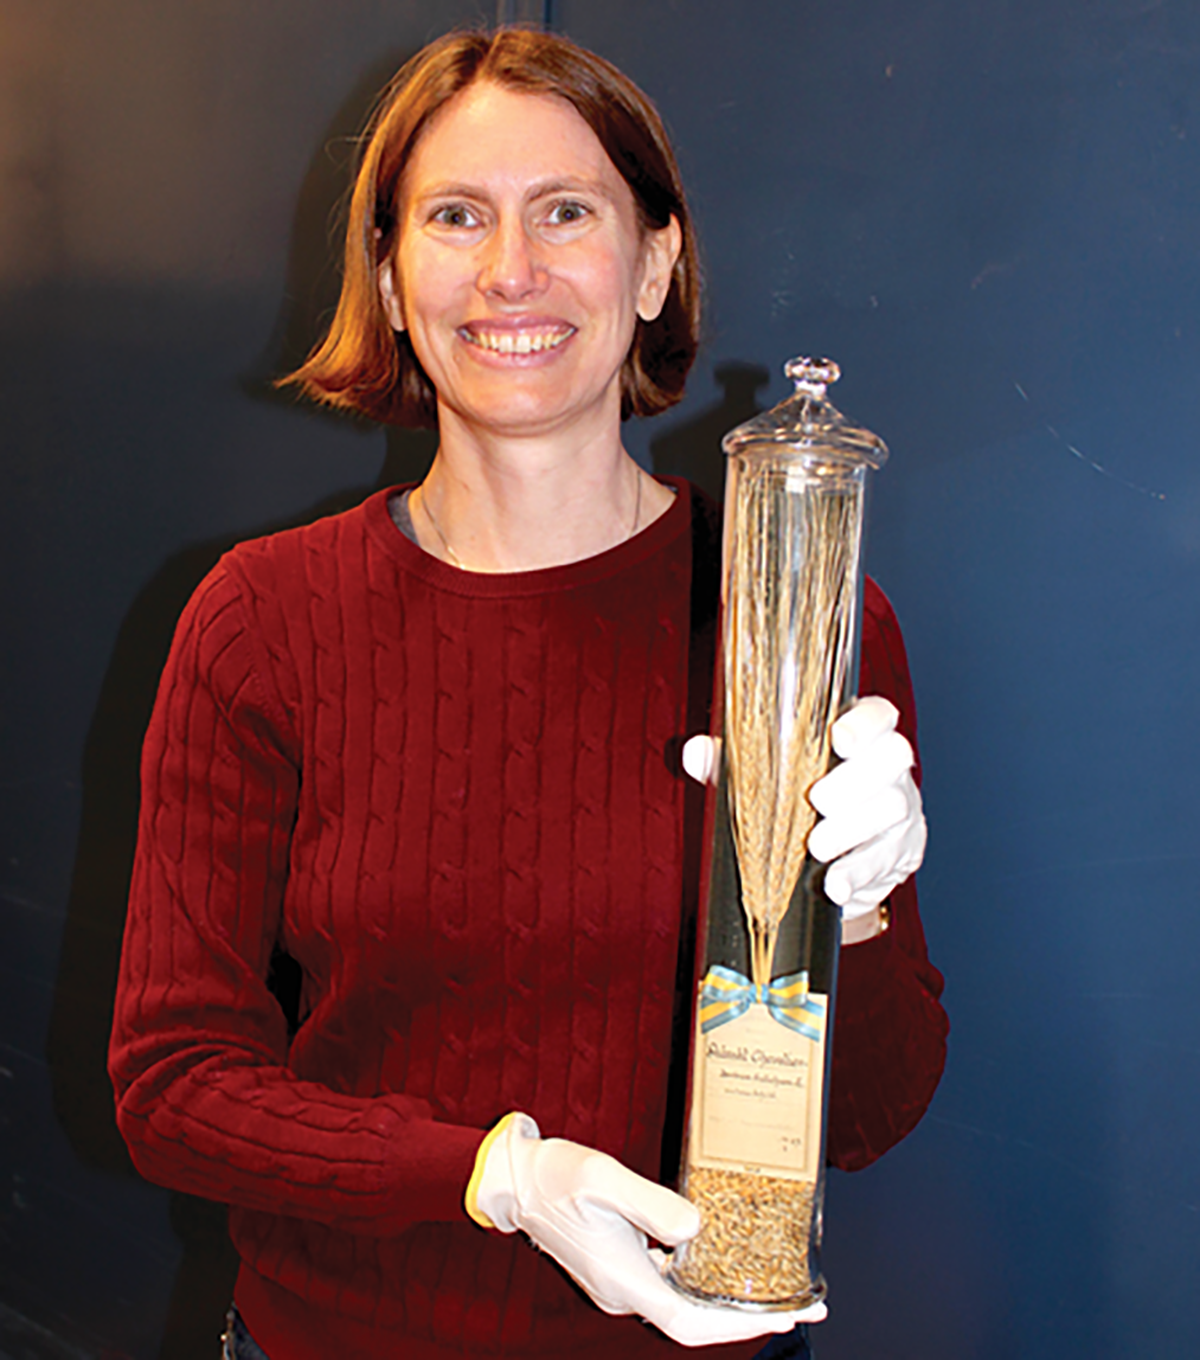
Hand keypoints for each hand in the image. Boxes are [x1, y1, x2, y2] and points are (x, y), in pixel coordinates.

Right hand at [471, 1113, 824, 1346]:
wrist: (515, 1180)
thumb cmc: (557, 1173)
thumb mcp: (604, 1177)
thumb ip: (650, 1203)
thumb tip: (696, 1228)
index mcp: (624, 1280)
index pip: (691, 1322)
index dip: (740, 1325)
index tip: (785, 1316)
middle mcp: (624, 1292)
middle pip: (693, 1322)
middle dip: (747, 1318)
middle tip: (799, 1307)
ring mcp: (619, 1283)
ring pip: (682, 1306)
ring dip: (726, 1303)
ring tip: (770, 1289)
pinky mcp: (616, 1269)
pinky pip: (668, 1288)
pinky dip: (700, 1284)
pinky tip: (718, 1263)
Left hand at [681, 695, 925, 924]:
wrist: (833, 860)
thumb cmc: (796, 801)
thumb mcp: (766, 778)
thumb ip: (734, 763)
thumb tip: (695, 752)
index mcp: (861, 736)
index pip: (880, 714)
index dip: (866, 722)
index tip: (840, 739)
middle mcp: (890, 768)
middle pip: (894, 757)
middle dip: (855, 780)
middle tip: (816, 801)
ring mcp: (902, 809)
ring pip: (893, 809)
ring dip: (852, 829)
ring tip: (815, 847)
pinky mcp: (902, 851)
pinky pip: (888, 859)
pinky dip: (858, 873)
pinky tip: (834, 884)